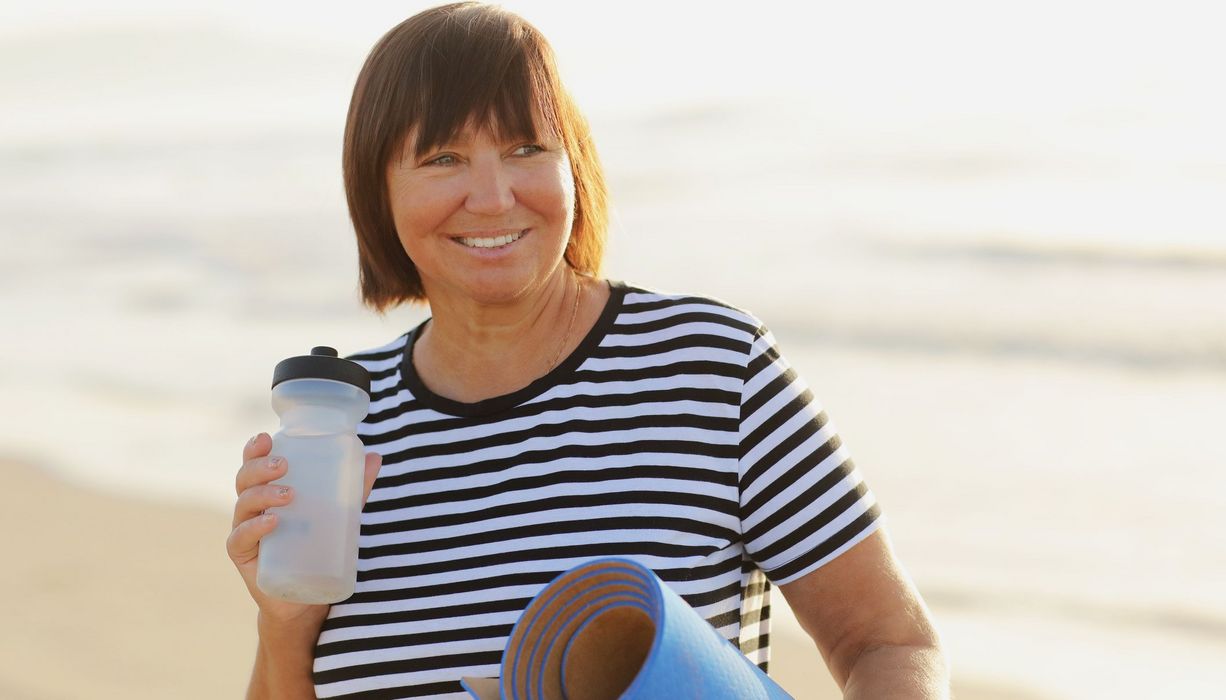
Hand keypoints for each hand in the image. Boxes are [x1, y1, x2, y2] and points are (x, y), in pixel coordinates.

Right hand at [227, 432, 382, 627]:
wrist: (306, 600)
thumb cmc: (317, 548)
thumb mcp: (338, 516)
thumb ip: (354, 489)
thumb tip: (375, 457)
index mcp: (269, 492)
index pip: (255, 464)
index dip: (254, 448)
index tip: (267, 437)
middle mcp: (252, 509)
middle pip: (244, 479)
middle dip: (259, 467)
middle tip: (282, 464)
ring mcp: (245, 532)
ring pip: (243, 504)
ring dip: (263, 494)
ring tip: (289, 495)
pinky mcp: (244, 557)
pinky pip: (241, 538)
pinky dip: (255, 528)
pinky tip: (272, 522)